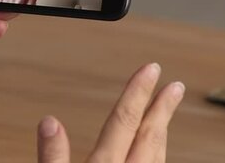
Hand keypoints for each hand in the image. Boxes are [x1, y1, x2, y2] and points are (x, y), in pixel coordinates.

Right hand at [37, 63, 184, 161]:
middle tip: (175, 86)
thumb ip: (52, 156)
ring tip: (166, 112)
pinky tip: (156, 150)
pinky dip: (159, 152)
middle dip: (162, 108)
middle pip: (149, 135)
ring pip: (158, 154)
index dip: (138, 92)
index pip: (124, 120)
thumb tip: (49, 123)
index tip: (150, 70)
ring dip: (162, 130)